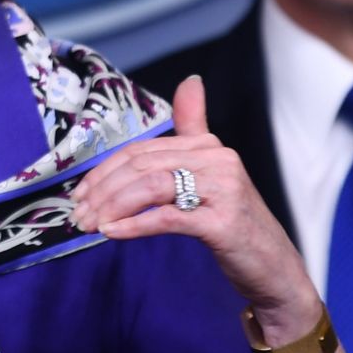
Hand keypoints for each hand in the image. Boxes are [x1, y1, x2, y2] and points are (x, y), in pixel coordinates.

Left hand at [73, 75, 333, 351]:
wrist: (274, 271)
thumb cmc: (234, 226)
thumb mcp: (211, 178)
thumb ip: (195, 130)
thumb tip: (190, 81)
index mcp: (210, 147)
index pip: (142, 150)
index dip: (105, 171)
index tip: (80, 194)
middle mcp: (219, 160)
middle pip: (142, 166)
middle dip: (102, 190)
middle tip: (78, 213)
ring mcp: (224, 190)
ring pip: (151, 187)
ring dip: (112, 207)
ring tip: (89, 225)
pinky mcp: (223, 222)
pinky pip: (167, 217)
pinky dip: (134, 225)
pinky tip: (113, 233)